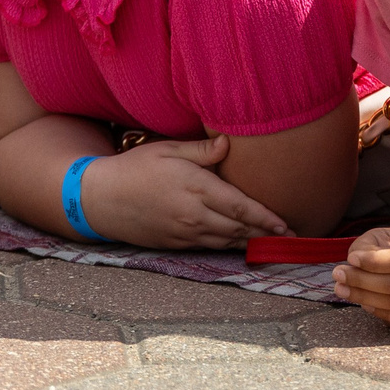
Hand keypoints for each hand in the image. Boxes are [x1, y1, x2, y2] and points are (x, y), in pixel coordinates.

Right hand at [75, 137, 290, 249]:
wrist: (100, 199)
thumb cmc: (135, 168)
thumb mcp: (168, 149)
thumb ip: (202, 150)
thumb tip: (230, 143)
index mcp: (195, 188)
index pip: (240, 205)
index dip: (266, 217)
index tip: (285, 224)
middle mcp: (193, 214)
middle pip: (239, 228)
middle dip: (265, 233)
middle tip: (289, 237)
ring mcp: (184, 232)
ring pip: (226, 240)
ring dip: (250, 241)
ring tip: (272, 242)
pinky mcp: (175, 243)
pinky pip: (209, 247)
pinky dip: (228, 245)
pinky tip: (240, 242)